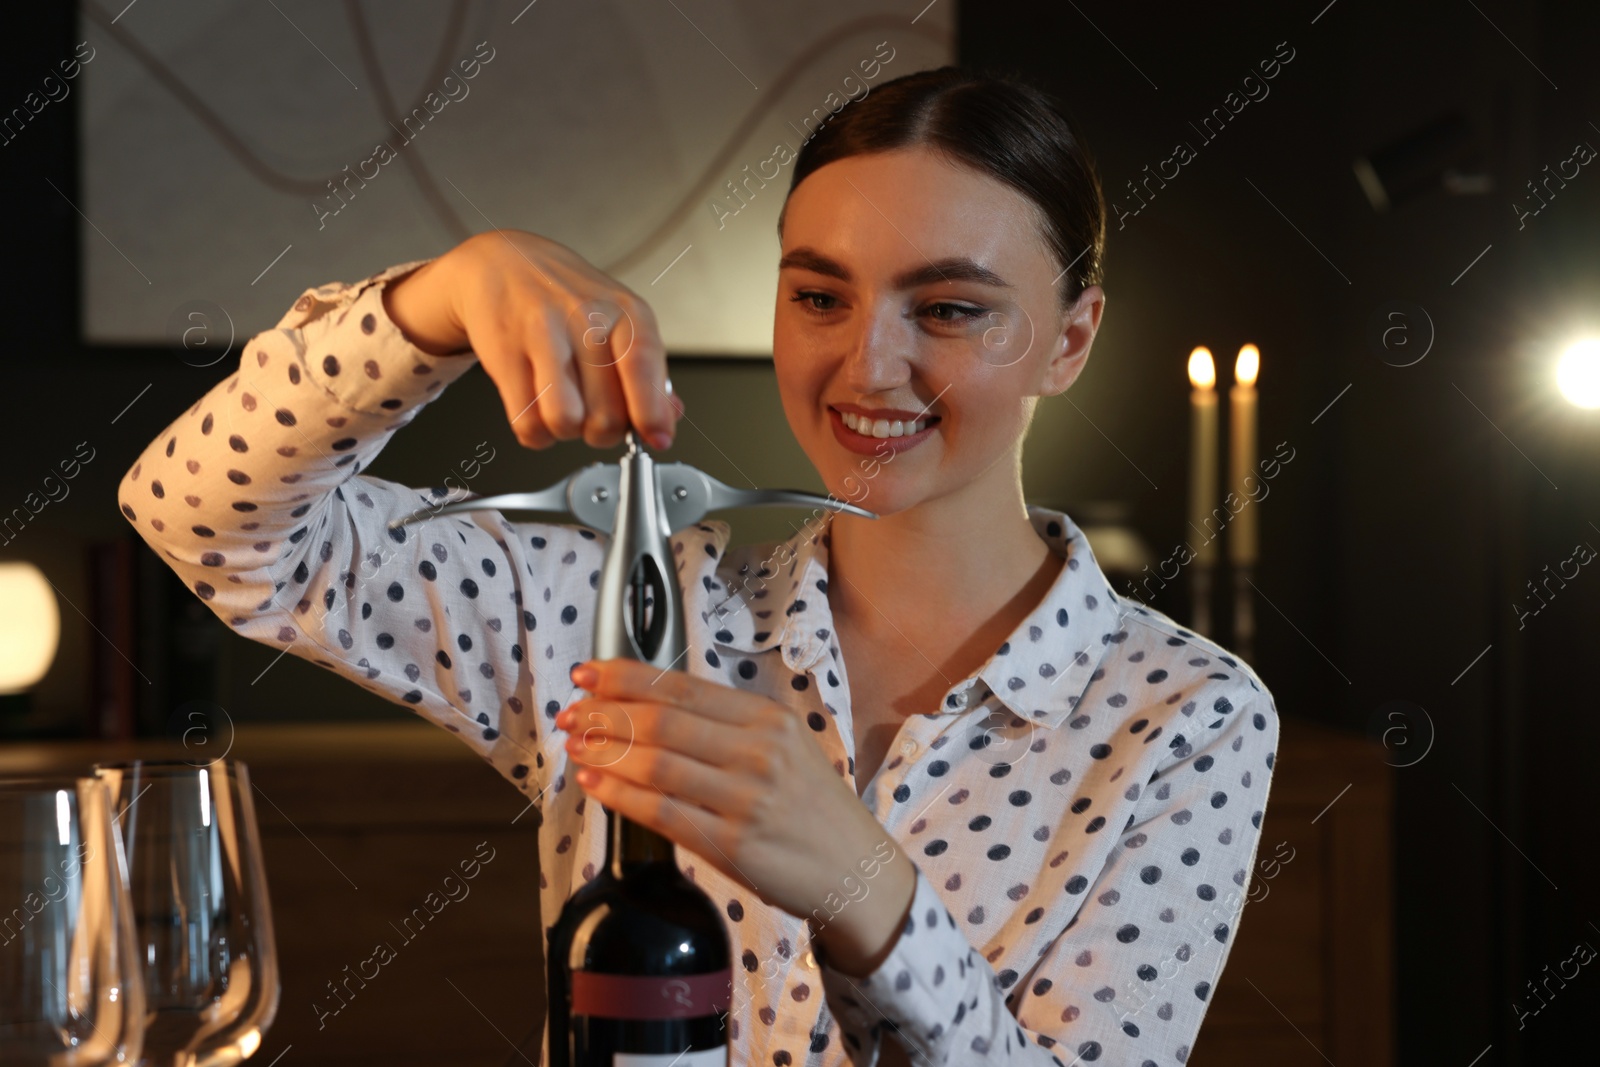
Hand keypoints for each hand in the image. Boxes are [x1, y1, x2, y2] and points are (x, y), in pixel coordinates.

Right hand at [382, 229, 683, 449]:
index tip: (656, 439)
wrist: (503, 262)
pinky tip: (537, 409)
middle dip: (602, 432)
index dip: (652, 414)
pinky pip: (527, 421)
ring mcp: (543, 333)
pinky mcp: (504, 352)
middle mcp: (586, 317)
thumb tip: (668, 418)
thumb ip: (648, 372)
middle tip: (593, 416)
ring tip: (562, 410)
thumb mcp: (620, 321)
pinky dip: (535, 431)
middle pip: (608, 414)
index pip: (645, 368)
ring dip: (565, 432)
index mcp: (625, 311)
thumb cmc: (566, 298)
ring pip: (566, 421)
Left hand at [558, 658, 916, 975]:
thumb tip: (650, 709)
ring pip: (655, 764)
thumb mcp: (784, 747)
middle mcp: (758, 752)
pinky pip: (661, 813)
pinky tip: (596, 784)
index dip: (625, 677)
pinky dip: (620, 796)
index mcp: (768, 719)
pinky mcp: (732, 844)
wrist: (855, 871)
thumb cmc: (811, 808)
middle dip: (604, 714)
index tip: (588, 674)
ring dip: (604, 752)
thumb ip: (727, 726)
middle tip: (571, 713)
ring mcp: (745, 799)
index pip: (681, 688)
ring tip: (577, 746)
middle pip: (661, 722)